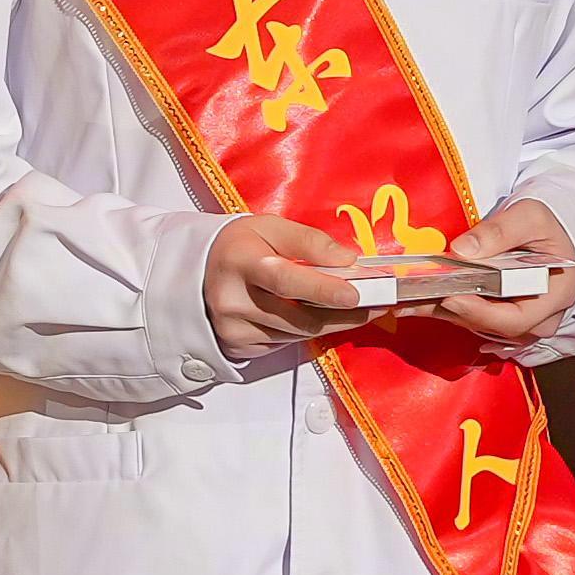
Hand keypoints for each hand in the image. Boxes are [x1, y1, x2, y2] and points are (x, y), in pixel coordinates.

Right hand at [205, 213, 360, 360]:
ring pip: (297, 334)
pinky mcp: (239, 347)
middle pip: (299, 317)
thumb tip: (348, 260)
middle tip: (376, 305)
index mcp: (239, 261)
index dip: (322, 289)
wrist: (197, 273)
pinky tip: (321, 317)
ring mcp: (234, 329)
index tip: (355, 294)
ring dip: (333, 323)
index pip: (285, 280)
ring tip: (358, 310)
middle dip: (343, 314)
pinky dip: (308, 330)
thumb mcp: (269, 227)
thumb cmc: (239, 246)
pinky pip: (286, 343)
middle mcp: (232, 300)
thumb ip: (309, 241)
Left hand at [426, 195, 574, 342]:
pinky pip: (471, 317)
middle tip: (414, 301)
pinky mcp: (499, 316)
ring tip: (405, 302)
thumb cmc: (548, 224)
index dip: (480, 313)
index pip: (515, 319)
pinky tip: (416, 302)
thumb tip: (462, 249)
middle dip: (450, 312)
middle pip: (490, 326)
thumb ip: (500, 232)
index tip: (450, 296)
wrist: (554, 232)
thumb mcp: (530, 217)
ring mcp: (518, 321)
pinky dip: (445, 309)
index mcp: (553, 297)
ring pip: (476, 324)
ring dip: (441, 312)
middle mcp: (538, 319)